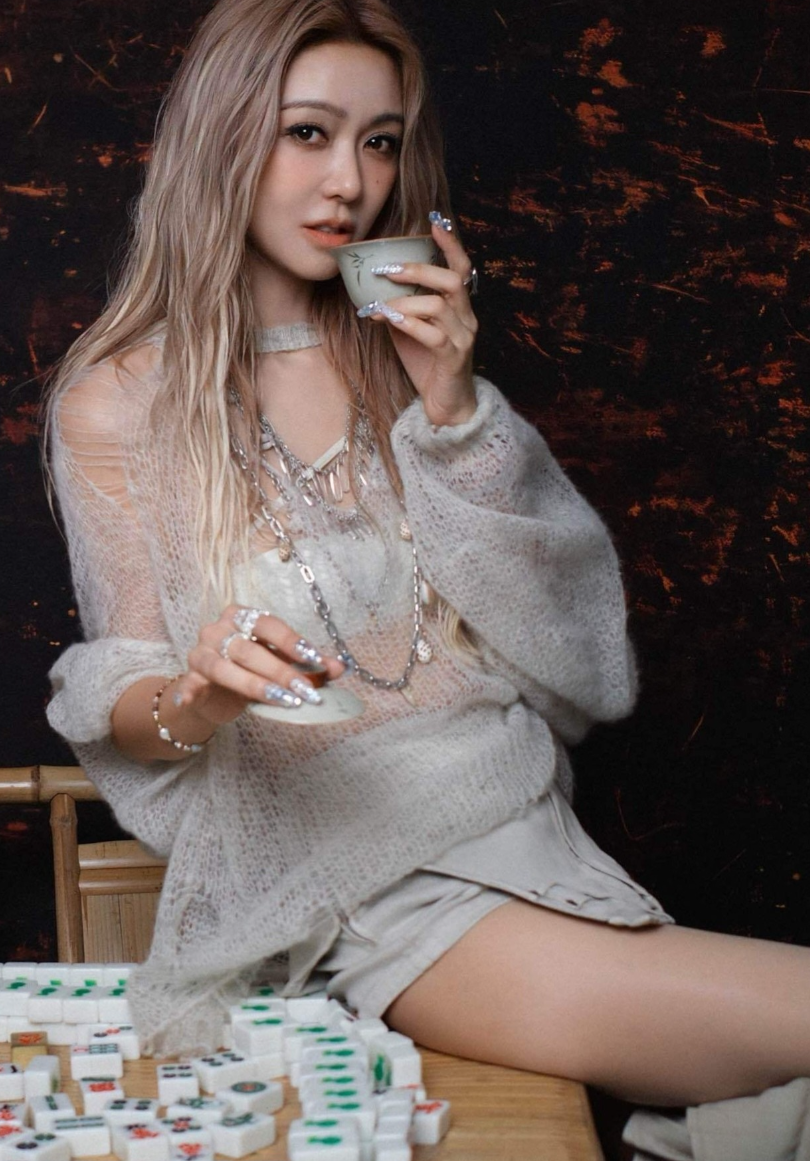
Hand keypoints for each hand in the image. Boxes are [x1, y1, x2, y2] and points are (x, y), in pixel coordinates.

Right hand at [175, 606, 344, 724]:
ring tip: (285, 701)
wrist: (213, 694)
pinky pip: (190, 683)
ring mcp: (200, 652)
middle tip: (307, 692)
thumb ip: (307, 665)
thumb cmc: (250, 671)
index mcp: (242, 617)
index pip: (269, 624)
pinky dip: (190, 690)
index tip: (316, 660)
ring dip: (257, 686)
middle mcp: (218, 629)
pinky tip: (191, 698)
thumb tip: (340, 667)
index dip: (292, 642)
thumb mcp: (279, 666)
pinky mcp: (189, 677)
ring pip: (226, 668)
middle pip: (250, 649)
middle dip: (282, 671)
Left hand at [362, 214, 477, 426]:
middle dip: (417, 270)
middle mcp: (467, 319)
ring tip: (379, 305)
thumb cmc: (429, 366)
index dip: (450, 244)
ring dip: (404, 301)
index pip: (461, 268)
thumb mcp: (411, 331)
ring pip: (438, 306)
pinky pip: (433, 335)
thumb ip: (402, 309)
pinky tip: (387, 321)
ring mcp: (463, 339)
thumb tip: (373, 289)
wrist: (447, 408)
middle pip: (451, 280)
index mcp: (460, 309)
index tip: (433, 222)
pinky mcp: (453, 359)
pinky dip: (407, 323)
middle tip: (385, 270)